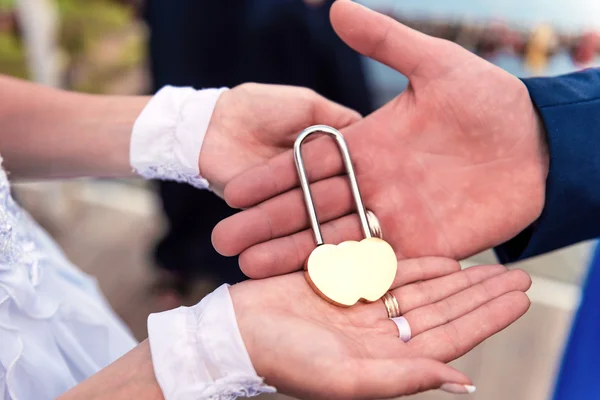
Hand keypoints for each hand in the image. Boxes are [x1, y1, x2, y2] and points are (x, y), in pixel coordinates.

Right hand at [212, 1, 548, 276]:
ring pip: (333, 237)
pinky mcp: (418, 245)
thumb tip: (333, 7)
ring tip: (249, 268)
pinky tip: (306, 285)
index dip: (271, 179)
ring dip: (292, 253)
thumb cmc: (490, 101)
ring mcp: (392, 217)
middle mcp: (371, 184)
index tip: (233, 191)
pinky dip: (340, 272)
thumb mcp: (435, 64)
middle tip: (223, 241)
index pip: (307, 164)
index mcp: (367, 145)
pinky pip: (373, 260)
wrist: (537, 146)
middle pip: (309, 207)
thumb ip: (385, 42)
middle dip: (266, 224)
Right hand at [231, 258, 530, 398]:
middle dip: (481, 294)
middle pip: (444, 312)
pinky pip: (391, 273)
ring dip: (458, 279)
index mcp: (386, 361)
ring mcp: (365, 310)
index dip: (485, 318)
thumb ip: (402, 377)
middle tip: (519, 275)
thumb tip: (461, 379)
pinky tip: (445, 259)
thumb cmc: (282, 359)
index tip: (519, 298)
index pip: (450, 337)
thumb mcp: (344, 377)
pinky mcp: (346, 285)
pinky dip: (419, 266)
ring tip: (491, 266)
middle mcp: (381, 336)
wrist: (236, 330)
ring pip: (423, 291)